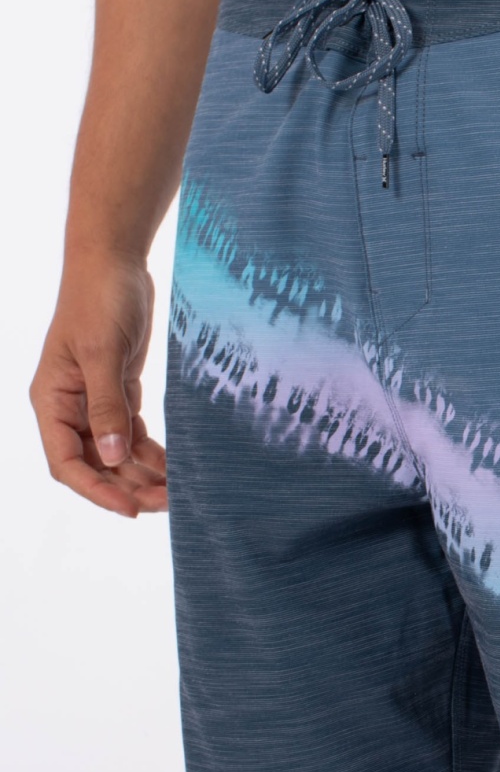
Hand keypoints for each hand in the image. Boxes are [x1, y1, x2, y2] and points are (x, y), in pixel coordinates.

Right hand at [29, 254, 167, 516]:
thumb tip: (111, 456)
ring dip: (143, 473)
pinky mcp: (119, 390)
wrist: (115, 262)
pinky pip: (132, 432)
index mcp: (51, 401)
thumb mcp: (103, 354)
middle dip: (128, 486)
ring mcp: (94, 400)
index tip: (131, 509)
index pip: (66, 463)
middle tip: (169, 503)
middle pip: (95, 464)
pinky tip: (174, 465)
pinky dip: (151, 451)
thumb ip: (107, 406)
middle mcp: (68, 407)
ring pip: (116, 452)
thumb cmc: (99, 300)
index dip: (97, 490)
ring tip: (177, 492)